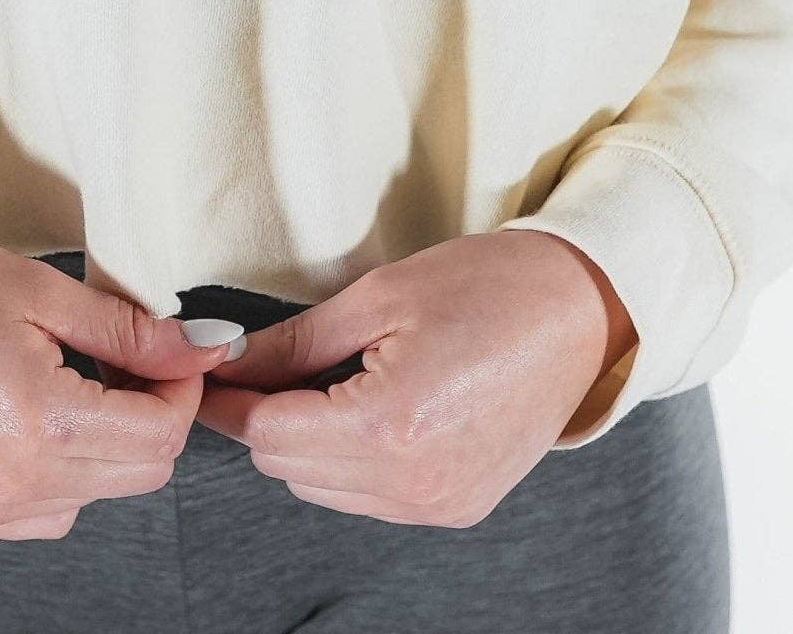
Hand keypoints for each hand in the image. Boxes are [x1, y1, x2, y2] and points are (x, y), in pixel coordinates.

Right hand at [0, 232, 241, 537]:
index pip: (161, 434)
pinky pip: (49, 512)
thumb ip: (127, 331)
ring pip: (99, 494)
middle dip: (152, 416)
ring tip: (72, 382)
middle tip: (126, 361)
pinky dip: (63, 473)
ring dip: (108, 445)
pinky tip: (35, 419)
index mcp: (43, 419)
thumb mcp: (39, 291)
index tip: (171, 351)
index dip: (181, 388)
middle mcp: (20, 480)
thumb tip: (201, 346)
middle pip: (142, 473)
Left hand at [194, 230, 636, 525]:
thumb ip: (295, 342)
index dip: (232, 399)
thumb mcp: (378, 297)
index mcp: (390, 427)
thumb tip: (231, 360)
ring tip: (319, 379)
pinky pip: (370, 499)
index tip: (210, 369)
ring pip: (325, 489)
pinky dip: (349, 460)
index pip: (270, 434)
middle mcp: (414, 484)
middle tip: (259, 363)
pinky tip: (362, 407)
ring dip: (306, 441)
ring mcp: (439, 505)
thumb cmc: (486, 286)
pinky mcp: (457, 507)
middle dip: (266, 417)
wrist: (582, 312)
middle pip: (290, 468)